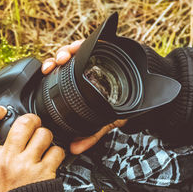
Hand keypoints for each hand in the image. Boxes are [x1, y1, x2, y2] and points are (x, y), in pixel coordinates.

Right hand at [0, 106, 64, 191]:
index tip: (1, 111)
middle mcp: (8, 160)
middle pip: (22, 123)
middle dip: (31, 119)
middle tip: (32, 123)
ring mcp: (28, 165)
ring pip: (43, 134)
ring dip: (45, 135)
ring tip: (43, 141)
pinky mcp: (45, 172)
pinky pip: (57, 151)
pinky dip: (57, 151)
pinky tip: (52, 157)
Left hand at [41, 40, 126, 154]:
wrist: (148, 92)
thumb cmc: (125, 104)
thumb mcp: (105, 121)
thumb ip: (90, 134)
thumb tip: (74, 148)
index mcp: (80, 83)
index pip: (59, 75)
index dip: (49, 72)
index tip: (44, 73)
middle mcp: (84, 69)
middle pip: (62, 61)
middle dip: (54, 60)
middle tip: (53, 64)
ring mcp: (93, 58)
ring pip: (73, 50)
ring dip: (65, 50)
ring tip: (63, 56)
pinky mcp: (104, 48)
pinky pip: (90, 42)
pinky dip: (81, 44)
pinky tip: (77, 47)